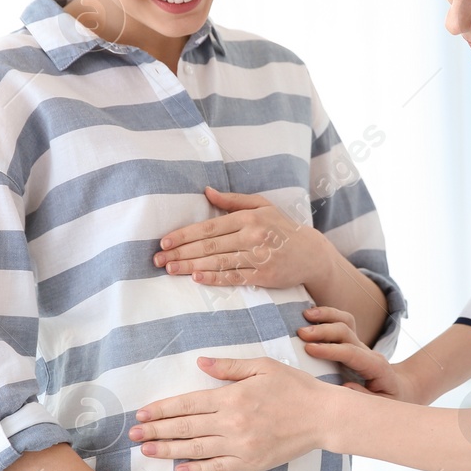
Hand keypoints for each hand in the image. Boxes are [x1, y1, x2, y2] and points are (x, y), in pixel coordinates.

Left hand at [130, 356, 333, 470]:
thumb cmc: (294, 387)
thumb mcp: (262, 367)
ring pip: (196, 449)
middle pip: (186, 428)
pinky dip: (197, 469)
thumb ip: (229, 367)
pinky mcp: (251, 463)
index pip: (188, 404)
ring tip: (147, 451)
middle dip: (156, 431)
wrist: (322, 417)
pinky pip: (218, 468)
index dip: (162, 409)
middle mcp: (231, 423)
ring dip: (168, 450)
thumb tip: (200, 363)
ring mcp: (240, 446)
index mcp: (232, 397)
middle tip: (133, 435)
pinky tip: (180, 469)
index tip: (142, 414)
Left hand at [153, 186, 333, 289]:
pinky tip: (196, 278)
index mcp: (248, 217)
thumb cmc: (282, 228)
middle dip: (181, 252)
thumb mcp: (262, 206)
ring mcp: (258, 256)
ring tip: (170, 269)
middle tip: (159, 259)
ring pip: (218, 262)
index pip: (209, 227)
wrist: (311, 253)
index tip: (165, 241)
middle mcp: (251, 235)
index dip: (184, 234)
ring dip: (191, 266)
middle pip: (209, 245)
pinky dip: (214, 278)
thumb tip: (206, 192)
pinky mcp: (263, 275)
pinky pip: (234, 277)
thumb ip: (233, 201)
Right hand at [298, 305, 414, 400]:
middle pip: (346, 332)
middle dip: (323, 331)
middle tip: (301, 333)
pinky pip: (342, 322)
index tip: (309, 349)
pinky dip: (327, 315)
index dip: (330, 350)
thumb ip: (365, 397)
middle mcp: (367, 351)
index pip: (351, 353)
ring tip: (305, 314)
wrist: (398, 389)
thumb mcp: (382, 404)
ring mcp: (359, 344)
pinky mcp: (352, 342)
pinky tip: (311, 314)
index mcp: (375, 366)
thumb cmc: (389, 399)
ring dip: (325, 315)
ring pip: (345, 321)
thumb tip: (346, 386)